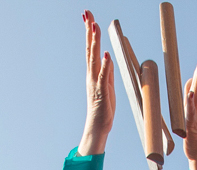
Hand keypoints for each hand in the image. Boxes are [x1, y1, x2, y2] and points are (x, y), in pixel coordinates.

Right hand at [78, 10, 115, 156]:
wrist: (98, 126)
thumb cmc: (103, 108)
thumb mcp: (108, 86)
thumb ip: (108, 72)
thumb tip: (109, 58)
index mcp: (93, 73)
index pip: (91, 49)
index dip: (90, 32)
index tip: (88, 17)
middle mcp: (91, 75)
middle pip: (90, 49)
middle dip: (89, 31)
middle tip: (87, 14)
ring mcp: (95, 82)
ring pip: (94, 58)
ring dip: (94, 42)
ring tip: (95, 26)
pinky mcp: (102, 91)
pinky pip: (103, 76)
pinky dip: (104, 64)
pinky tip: (105, 53)